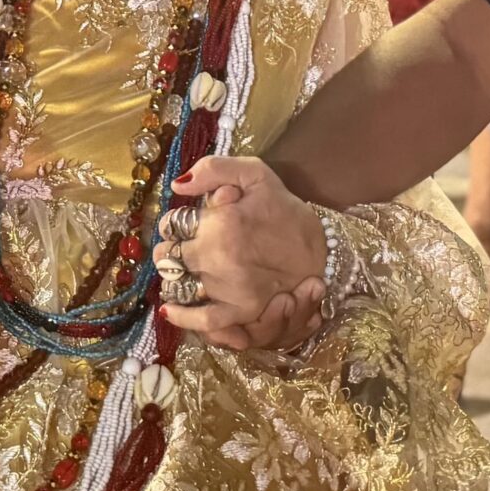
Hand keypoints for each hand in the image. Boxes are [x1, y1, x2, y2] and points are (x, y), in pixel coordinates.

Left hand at [159, 156, 329, 351]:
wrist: (320, 248)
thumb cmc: (285, 209)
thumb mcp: (255, 174)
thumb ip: (214, 169)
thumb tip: (178, 186)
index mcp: (221, 221)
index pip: (172, 225)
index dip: (173, 223)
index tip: (183, 225)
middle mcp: (220, 257)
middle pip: (169, 257)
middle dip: (170, 250)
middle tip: (179, 248)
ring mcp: (230, 288)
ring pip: (179, 286)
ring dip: (173, 279)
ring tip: (180, 272)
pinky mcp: (242, 311)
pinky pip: (204, 321)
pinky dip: (184, 318)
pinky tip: (170, 310)